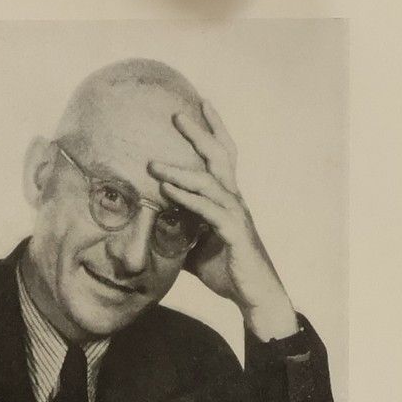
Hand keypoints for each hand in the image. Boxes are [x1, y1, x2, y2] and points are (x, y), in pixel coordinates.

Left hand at [149, 101, 298, 339]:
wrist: (254, 297)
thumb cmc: (227, 269)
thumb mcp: (193, 246)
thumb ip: (176, 229)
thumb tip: (147, 224)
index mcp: (227, 199)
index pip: (221, 156)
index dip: (211, 130)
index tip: (197, 105)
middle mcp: (234, 200)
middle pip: (219, 157)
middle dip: (200, 133)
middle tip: (177, 114)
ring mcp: (236, 215)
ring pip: (209, 183)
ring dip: (179, 171)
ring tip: (153, 165)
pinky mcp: (235, 234)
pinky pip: (209, 211)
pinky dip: (187, 199)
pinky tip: (167, 192)